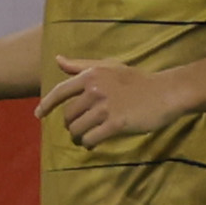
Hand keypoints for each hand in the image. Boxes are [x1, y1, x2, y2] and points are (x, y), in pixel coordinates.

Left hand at [37, 55, 188, 145]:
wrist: (168, 92)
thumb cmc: (138, 81)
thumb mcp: (110, 67)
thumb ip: (82, 66)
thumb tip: (57, 59)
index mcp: (91, 75)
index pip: (59, 92)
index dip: (46, 105)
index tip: (38, 115)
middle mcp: (95, 90)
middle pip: (68, 116)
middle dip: (72, 125)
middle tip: (81, 130)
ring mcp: (105, 107)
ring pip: (77, 130)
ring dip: (79, 137)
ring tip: (86, 139)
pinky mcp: (116, 123)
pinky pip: (91, 139)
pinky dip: (89, 144)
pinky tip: (93, 144)